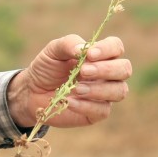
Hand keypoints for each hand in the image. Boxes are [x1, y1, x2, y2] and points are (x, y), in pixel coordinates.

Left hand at [7, 35, 131, 128]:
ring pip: (119, 91)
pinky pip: (103, 110)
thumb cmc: (47, 68)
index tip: (89, 54)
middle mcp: (107, 74)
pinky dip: (86, 105)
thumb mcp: (53, 51)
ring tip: (76, 88)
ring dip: (99, 89)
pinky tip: (70, 102)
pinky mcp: (96, 112)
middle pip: (124, 69)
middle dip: (106, 70)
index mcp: (100, 55)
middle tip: (83, 71)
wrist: (33, 91)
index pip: (116, 47)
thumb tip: (84, 49)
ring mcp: (104, 94)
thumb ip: (69, 44)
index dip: (107, 50)